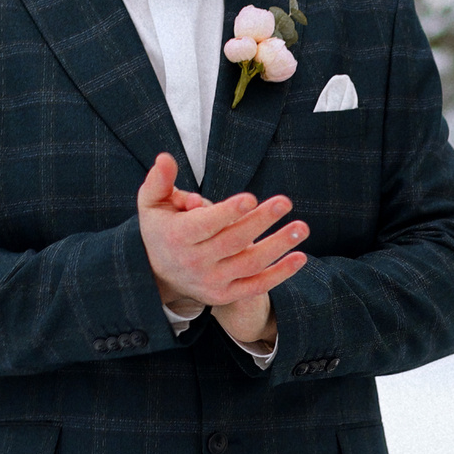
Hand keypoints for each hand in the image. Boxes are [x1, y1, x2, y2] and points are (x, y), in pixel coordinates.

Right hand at [136, 154, 308, 316]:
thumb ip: (160, 180)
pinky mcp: (225, 295)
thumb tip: (166, 158)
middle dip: (260, 221)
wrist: (159, 274)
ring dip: (278, 246)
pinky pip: (257, 286)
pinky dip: (280, 274)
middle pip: (232, 241)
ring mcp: (211, 281)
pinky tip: (300, 257)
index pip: (204, 225)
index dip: (228, 212)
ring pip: (250, 264)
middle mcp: (194, 262)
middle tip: (285, 202)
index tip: (251, 198)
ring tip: (301, 228)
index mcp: (177, 237)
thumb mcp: (153, 202)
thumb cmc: (162, 228)